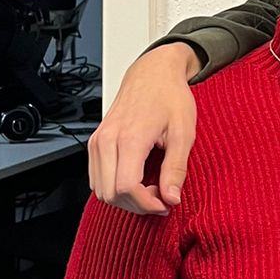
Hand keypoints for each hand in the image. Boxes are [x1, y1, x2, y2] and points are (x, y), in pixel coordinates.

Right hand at [87, 42, 199, 212]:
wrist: (153, 73)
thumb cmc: (169, 97)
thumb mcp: (184, 132)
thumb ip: (176, 168)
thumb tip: (171, 198)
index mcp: (130, 137)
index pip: (127, 187)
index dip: (146, 204)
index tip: (165, 205)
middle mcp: (107, 140)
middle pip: (111, 193)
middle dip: (137, 205)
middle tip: (161, 198)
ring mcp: (98, 141)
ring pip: (100, 190)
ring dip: (125, 199)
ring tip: (150, 189)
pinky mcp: (96, 142)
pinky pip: (96, 178)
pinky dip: (115, 188)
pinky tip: (137, 181)